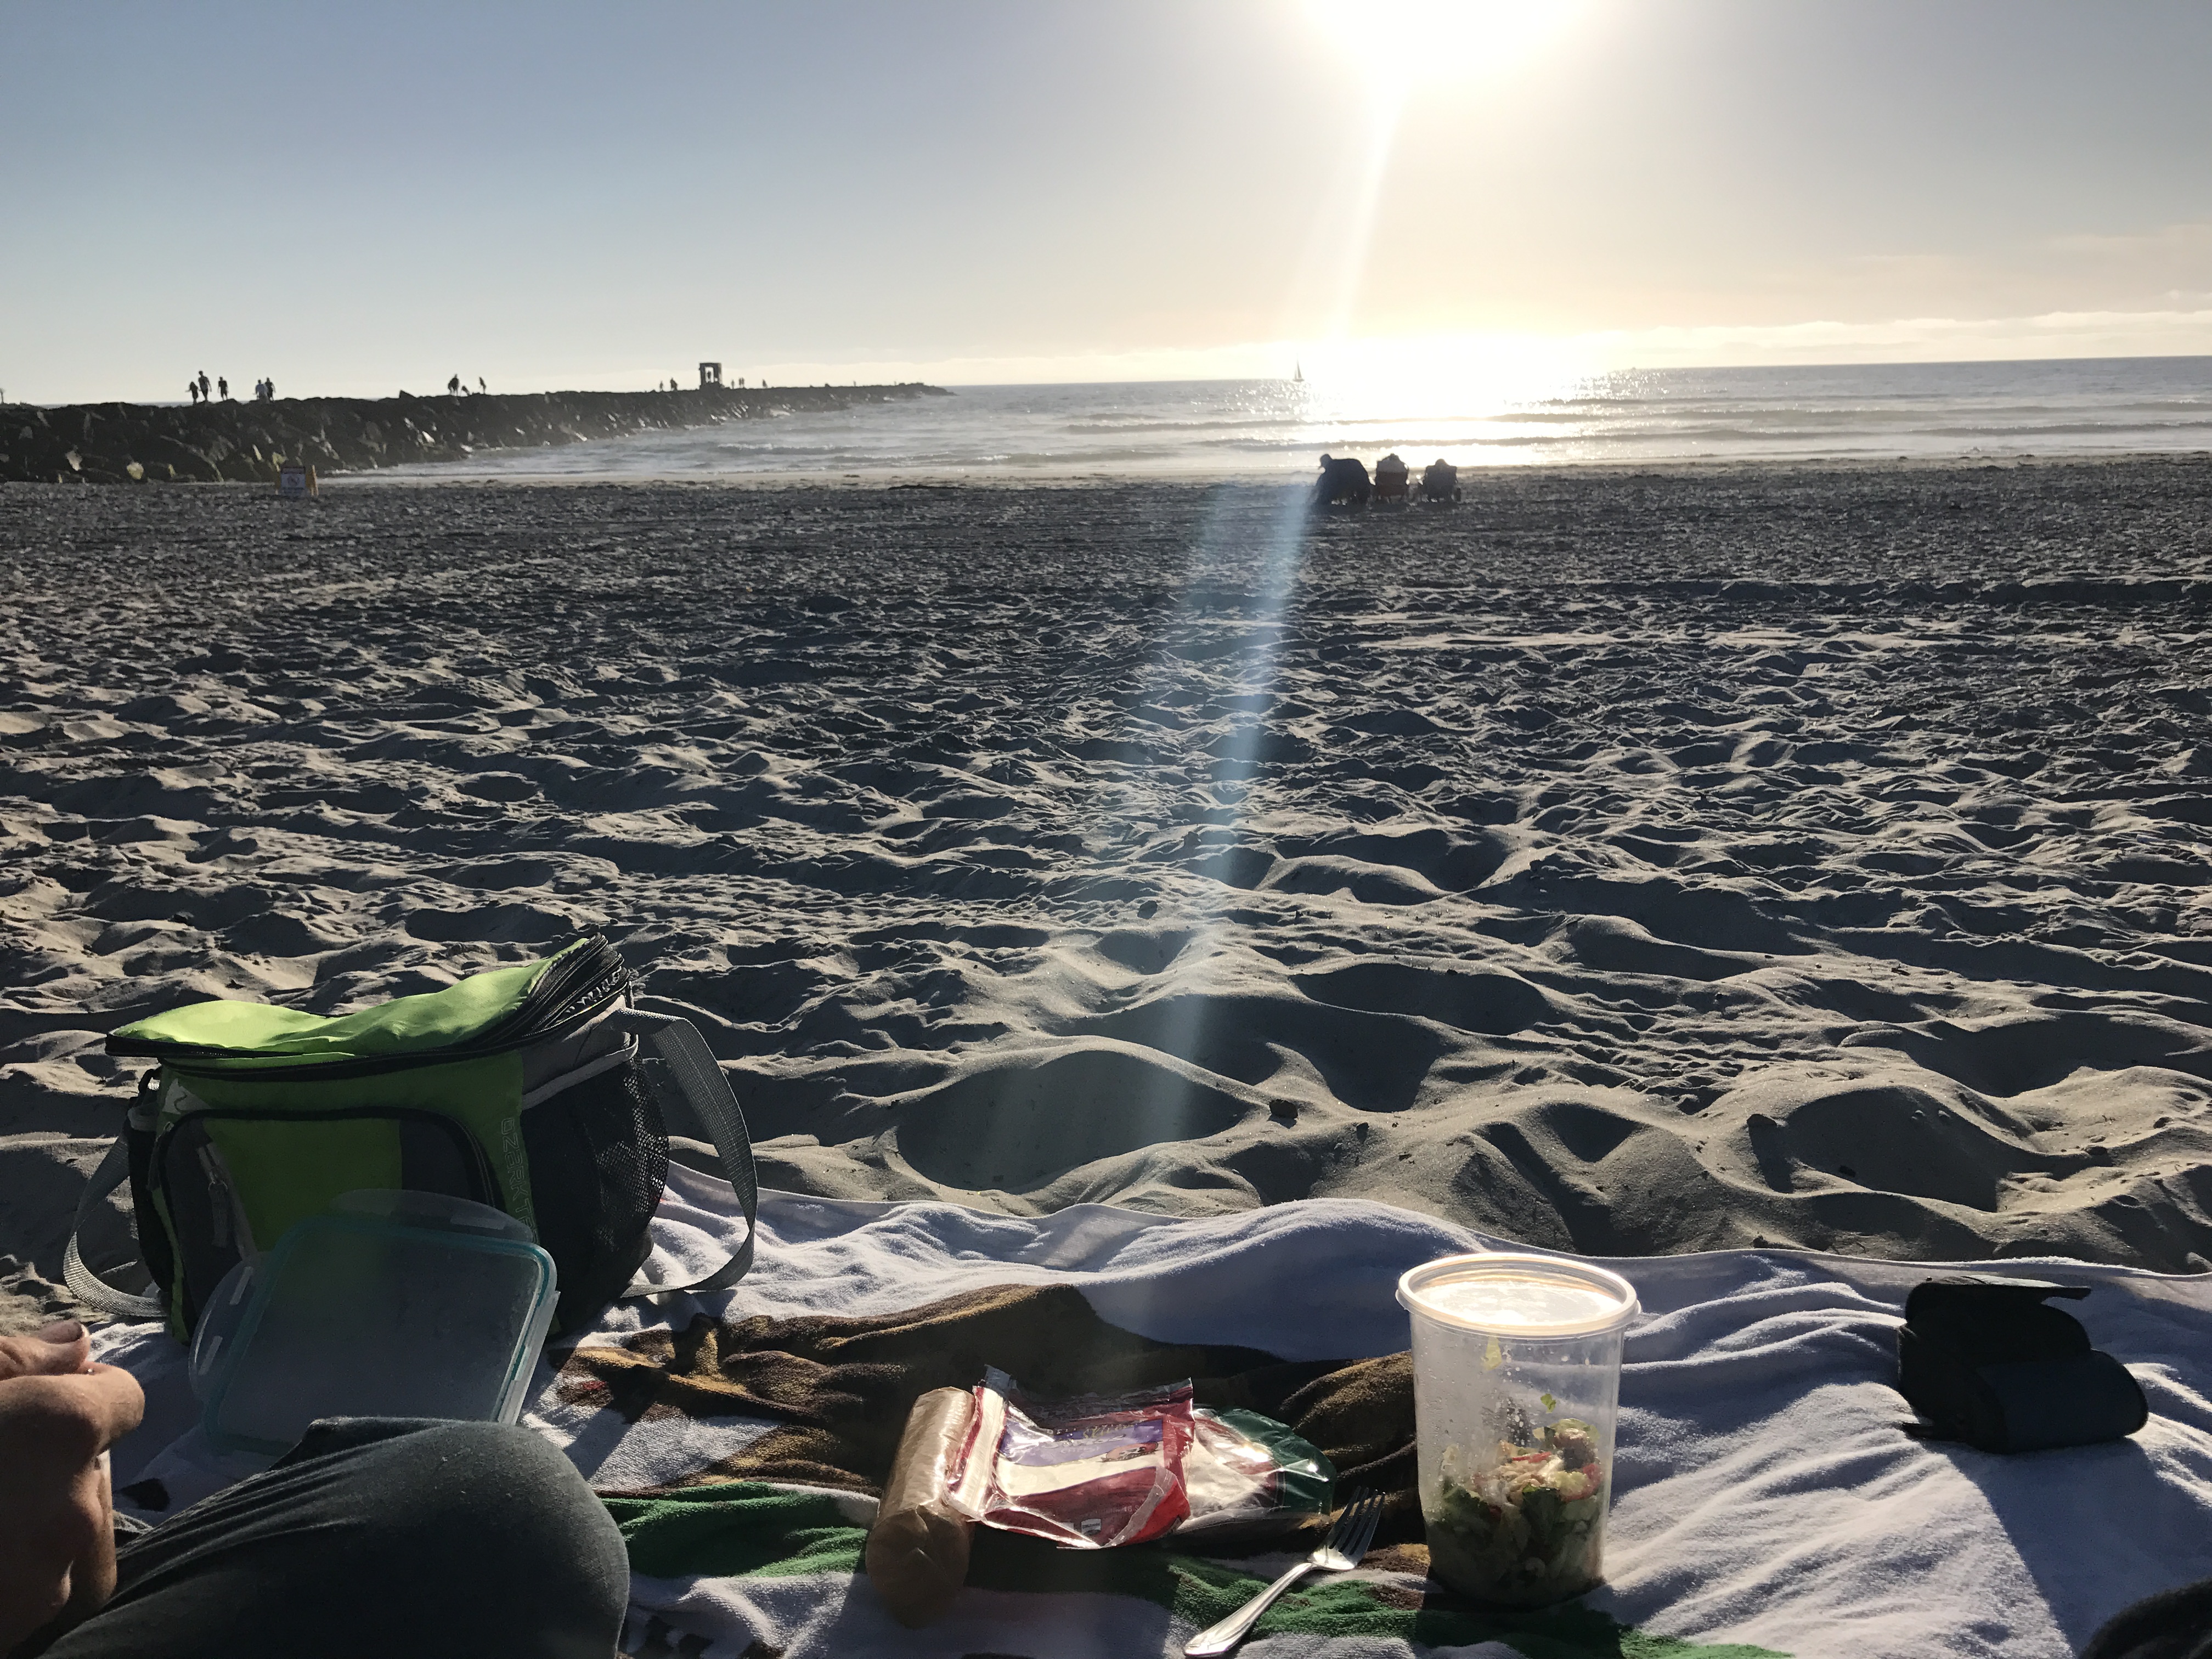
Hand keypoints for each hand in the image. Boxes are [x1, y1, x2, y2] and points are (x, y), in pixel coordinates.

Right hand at [0, 1321, 144, 1651]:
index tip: (46, 1400)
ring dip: (36, 1546)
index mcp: (54, 1433)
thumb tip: (80, 1347)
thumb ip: (16, 1360)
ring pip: (71, 1560)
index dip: (90, 1395)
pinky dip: (14, 1592)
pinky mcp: (15, 1644)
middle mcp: (68, 1517)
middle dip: (54, 1481)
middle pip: (95, 1489)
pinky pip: (37, 1612)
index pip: (125, 1400)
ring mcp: (41, 1595)